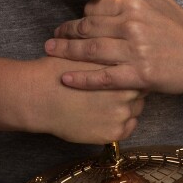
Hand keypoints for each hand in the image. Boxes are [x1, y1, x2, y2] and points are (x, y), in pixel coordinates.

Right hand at [26, 56, 145, 143]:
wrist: (41, 96)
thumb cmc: (61, 69)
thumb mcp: (88, 52)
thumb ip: (109, 52)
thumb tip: (123, 50)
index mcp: (122, 69)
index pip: (140, 70)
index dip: (131, 70)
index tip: (124, 71)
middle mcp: (127, 93)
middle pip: (141, 90)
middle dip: (131, 88)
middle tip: (117, 87)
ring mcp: (122, 115)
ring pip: (135, 109)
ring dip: (127, 105)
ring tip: (110, 101)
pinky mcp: (114, 133)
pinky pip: (128, 127)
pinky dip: (122, 122)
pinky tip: (109, 115)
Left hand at [44, 0, 182, 92]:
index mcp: (136, 4)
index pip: (97, 8)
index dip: (81, 15)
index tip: (73, 21)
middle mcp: (132, 25)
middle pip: (88, 28)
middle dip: (66, 32)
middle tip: (53, 36)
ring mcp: (135, 51)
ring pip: (90, 50)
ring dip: (66, 51)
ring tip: (50, 52)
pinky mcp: (139, 75)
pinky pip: (103, 77)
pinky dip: (81, 78)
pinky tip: (65, 78)